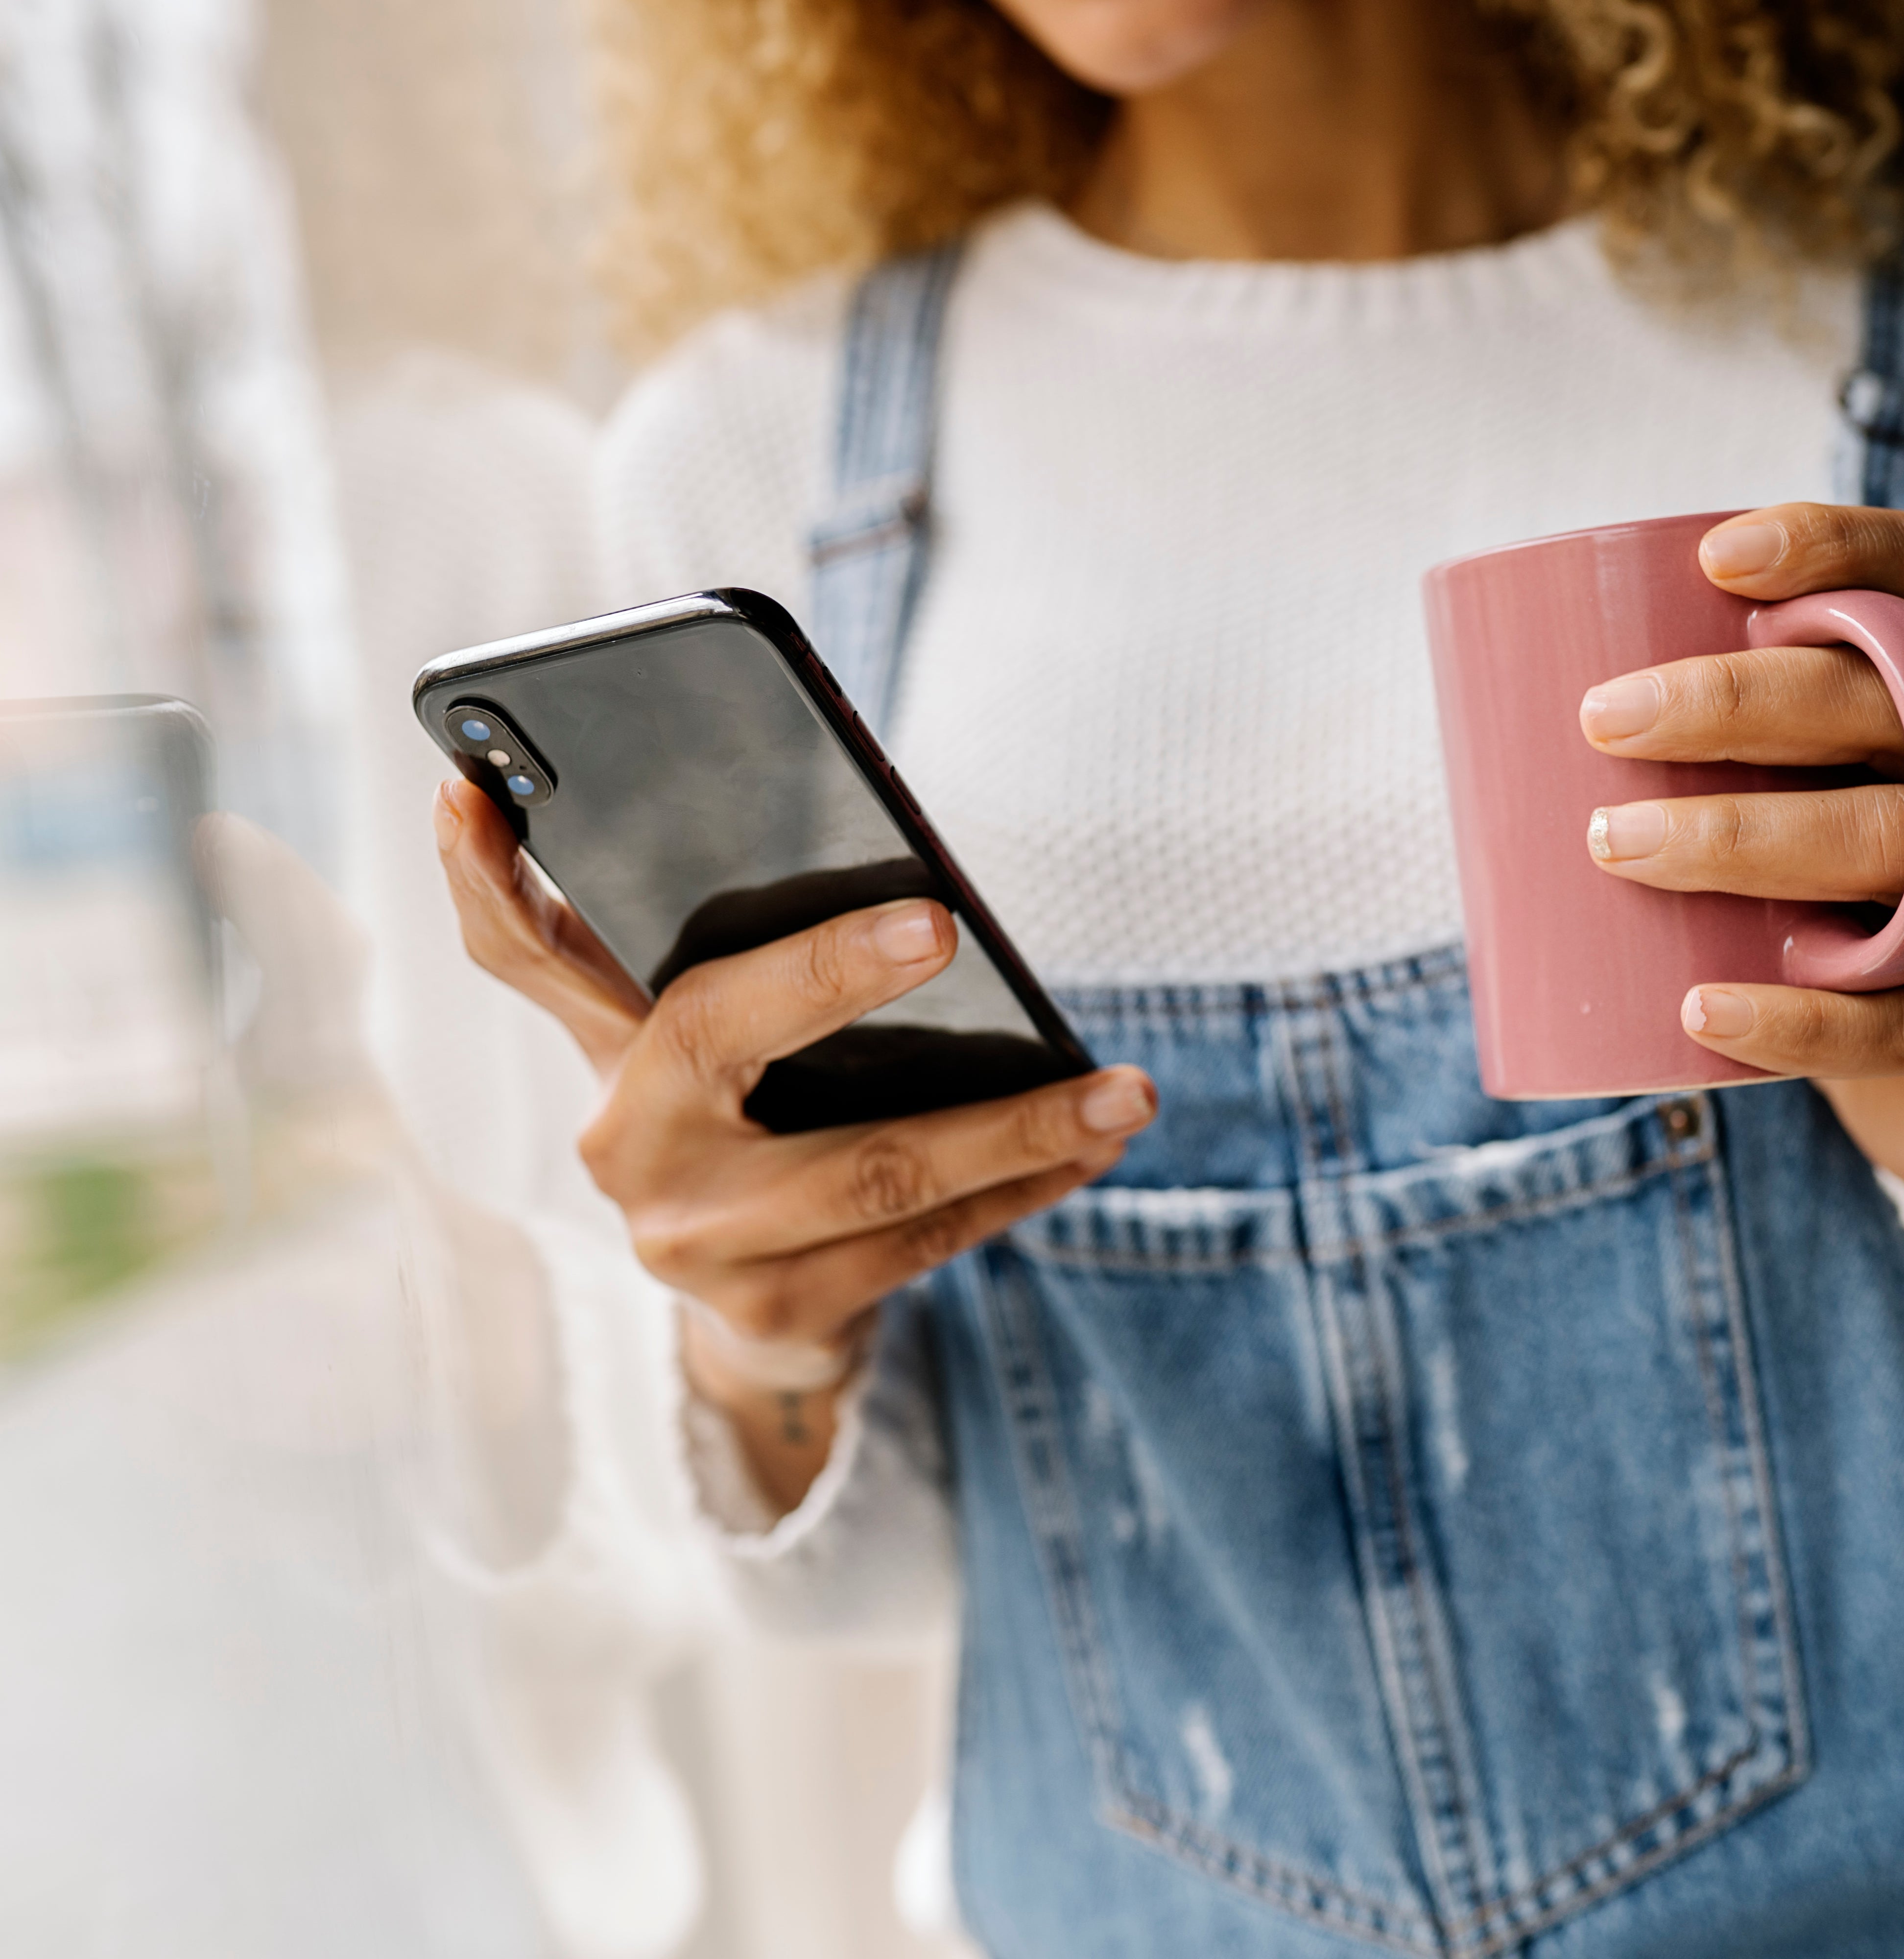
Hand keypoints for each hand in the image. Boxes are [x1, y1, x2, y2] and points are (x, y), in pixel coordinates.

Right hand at [431, 780, 1155, 1501]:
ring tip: (1122, 1090)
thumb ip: (639, 940)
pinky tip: (1093, 1147)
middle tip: (946, 925)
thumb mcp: (670, 1031)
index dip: (493, 875)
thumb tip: (548, 805)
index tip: (485, 790)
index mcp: (599, 1054)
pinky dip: (1021, 1188)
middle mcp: (626, 1149)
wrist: (747, 1307)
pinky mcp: (777, 1313)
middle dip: (830, 975)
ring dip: (1014, 1126)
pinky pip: (924, 1242)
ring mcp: (696, 1244)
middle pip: (717, 1032)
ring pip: (871, 1170)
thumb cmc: (732, 1119)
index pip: (525, 951)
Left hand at [1578, 504, 1903, 1299]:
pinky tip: (1703, 1008)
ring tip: (1616, 849)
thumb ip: (1717, 768)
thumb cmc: (1836, 927)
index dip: (1837, 550)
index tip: (1711, 563)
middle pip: (1896, 706)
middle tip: (1601, 723)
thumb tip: (1502, 738)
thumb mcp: (1800, 820)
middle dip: (1738, 703)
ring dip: (1748, 840)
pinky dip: (1801, 1020)